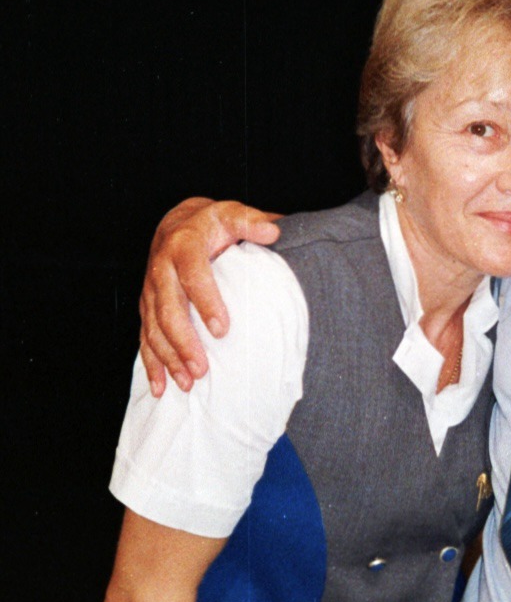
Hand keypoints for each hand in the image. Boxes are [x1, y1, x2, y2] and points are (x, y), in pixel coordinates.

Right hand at [139, 197, 280, 395]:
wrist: (178, 222)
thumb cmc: (214, 223)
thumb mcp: (233, 213)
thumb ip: (251, 221)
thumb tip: (274, 231)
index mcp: (183, 245)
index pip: (193, 275)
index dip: (206, 302)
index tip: (222, 330)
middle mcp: (161, 267)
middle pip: (168, 309)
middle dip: (183, 341)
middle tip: (202, 369)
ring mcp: (151, 289)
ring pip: (153, 327)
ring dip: (168, 357)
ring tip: (188, 383)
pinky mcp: (147, 306)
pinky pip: (145, 336)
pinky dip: (152, 364)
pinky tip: (161, 387)